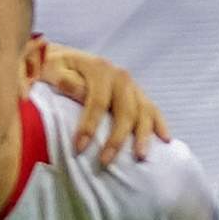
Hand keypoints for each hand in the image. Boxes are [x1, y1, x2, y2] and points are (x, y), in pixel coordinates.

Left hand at [36, 43, 165, 159]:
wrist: (64, 58)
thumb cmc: (54, 67)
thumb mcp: (52, 68)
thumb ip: (65, 80)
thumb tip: (82, 94)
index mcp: (99, 69)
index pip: (98, 102)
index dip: (89, 126)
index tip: (79, 149)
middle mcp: (120, 76)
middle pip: (125, 110)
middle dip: (117, 138)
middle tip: (105, 161)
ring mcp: (131, 85)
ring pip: (143, 111)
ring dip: (143, 135)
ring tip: (140, 156)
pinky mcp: (137, 93)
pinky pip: (152, 109)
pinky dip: (159, 124)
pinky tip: (165, 140)